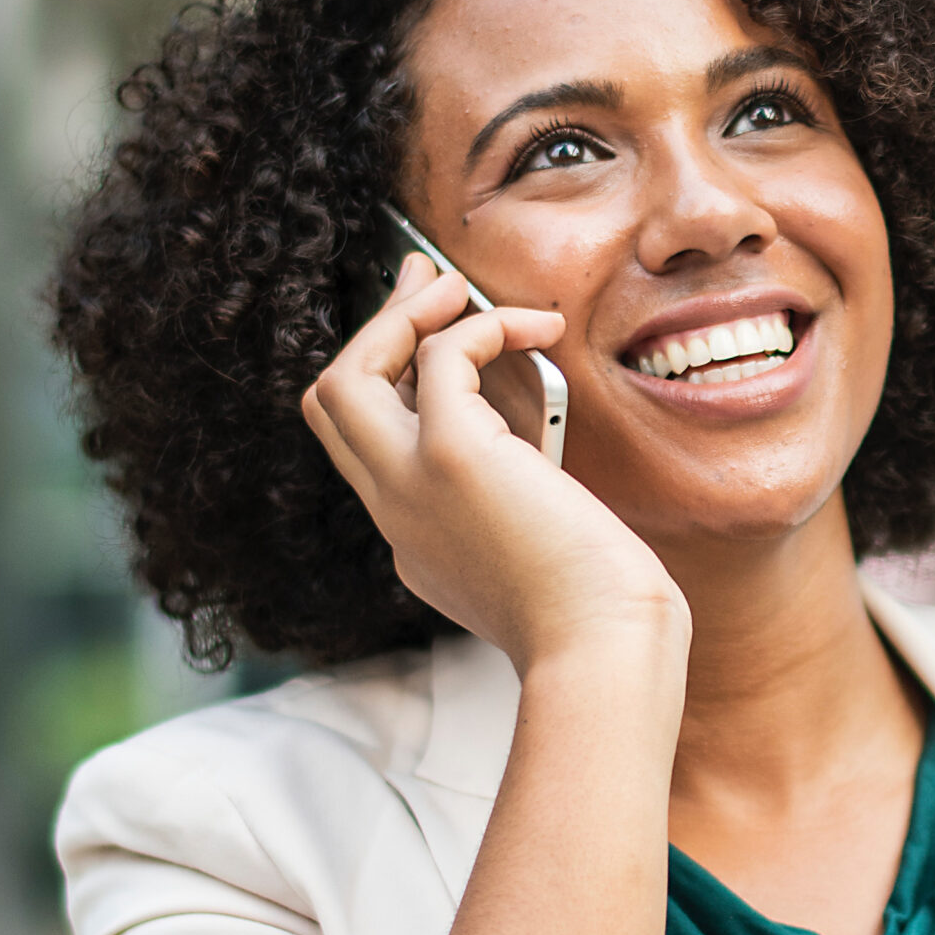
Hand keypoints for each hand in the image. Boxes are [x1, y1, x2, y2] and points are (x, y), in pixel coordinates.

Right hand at [303, 253, 687, 673]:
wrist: (604, 652)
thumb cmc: (602, 617)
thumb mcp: (543, 554)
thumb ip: (523, 503)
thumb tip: (539, 444)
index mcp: (416, 540)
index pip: (372, 448)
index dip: (397, 384)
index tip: (436, 338)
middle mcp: (397, 514)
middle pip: (331, 406)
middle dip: (372, 332)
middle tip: (424, 282)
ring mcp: (411, 486)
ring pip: (345, 380)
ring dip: (398, 318)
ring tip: (458, 286)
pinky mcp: (452, 458)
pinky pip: (440, 358)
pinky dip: (482, 327)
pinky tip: (537, 326)